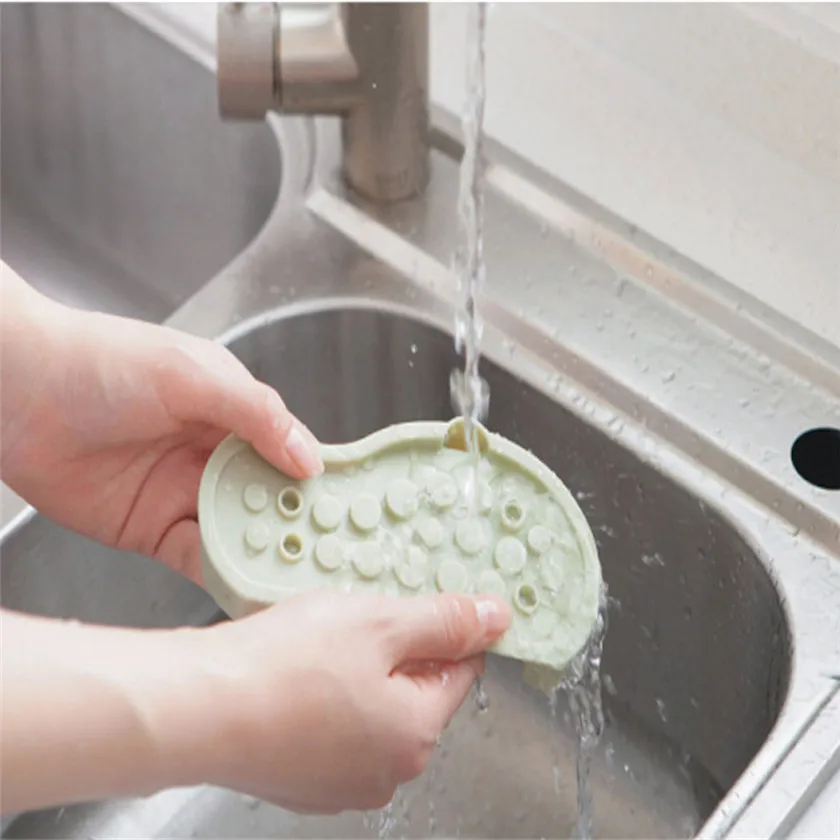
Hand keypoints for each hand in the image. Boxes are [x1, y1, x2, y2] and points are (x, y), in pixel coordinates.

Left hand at [0, 265, 322, 583]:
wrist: (13, 390)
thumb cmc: (100, 363)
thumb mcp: (192, 375)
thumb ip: (255, 413)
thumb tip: (309, 458)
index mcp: (235, 413)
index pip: (293, 453)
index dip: (320, 482)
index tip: (350, 512)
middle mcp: (216, 457)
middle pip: (272, 501)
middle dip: (299, 527)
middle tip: (330, 558)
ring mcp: (186, 496)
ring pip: (242, 534)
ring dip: (267, 555)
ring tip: (297, 579)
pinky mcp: (154, 531)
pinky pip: (199, 559)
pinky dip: (224, 575)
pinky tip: (246, 585)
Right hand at [1, 590, 510, 814]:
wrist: (195, 708)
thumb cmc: (283, 665)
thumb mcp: (380, 622)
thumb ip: (446, 621)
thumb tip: (498, 618)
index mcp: (416, 733)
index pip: (459, 669)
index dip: (442, 627)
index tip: (417, 603)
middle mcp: (386, 770)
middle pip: (414, 691)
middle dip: (394, 649)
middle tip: (354, 616)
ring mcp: (338, 783)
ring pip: (369, 707)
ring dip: (355, 672)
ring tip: (316, 643)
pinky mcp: (298, 780)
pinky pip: (330, 726)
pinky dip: (321, 698)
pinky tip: (293, 673)